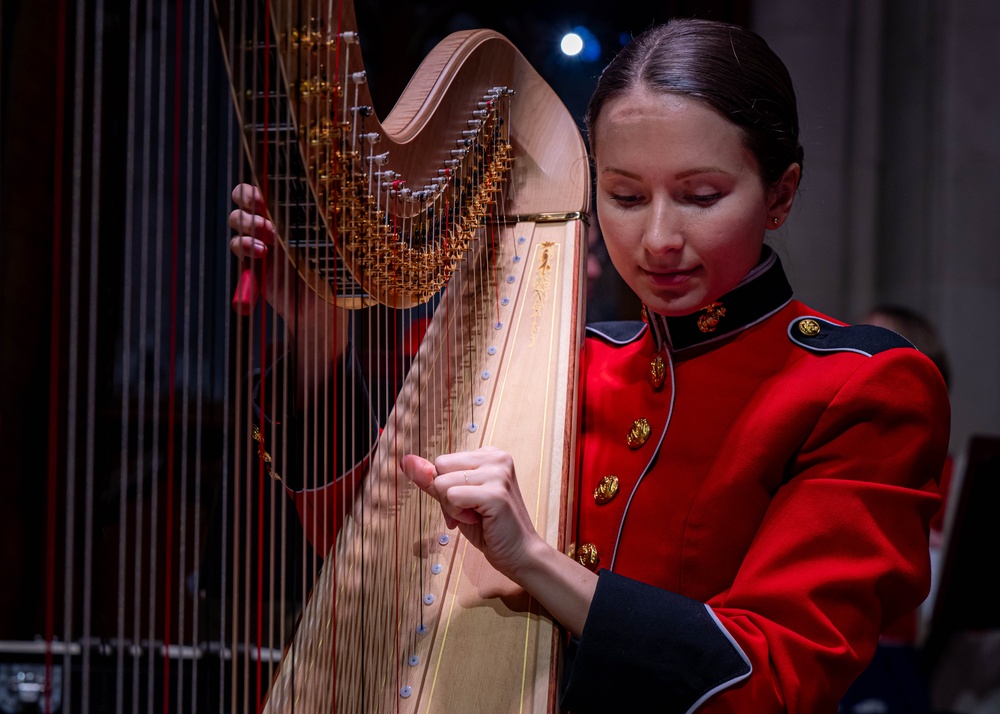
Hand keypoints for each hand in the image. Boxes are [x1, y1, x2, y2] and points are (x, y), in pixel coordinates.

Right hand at [229, 183, 349, 390]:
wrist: (320, 310)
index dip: (262, 188)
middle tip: (268, 227)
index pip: (270, 185)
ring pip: (238, 220)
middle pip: (245, 197)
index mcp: (295, 211)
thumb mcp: (331, 247)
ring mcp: (263, 238)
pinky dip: (243, 252)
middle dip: (250, 207)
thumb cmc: (333, 273)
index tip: (266, 203)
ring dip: (246, 230)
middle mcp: (277, 219)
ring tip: (263, 250)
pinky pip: (237, 247)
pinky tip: (259, 261)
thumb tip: (318, 197)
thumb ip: (320, 225)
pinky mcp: (253, 260)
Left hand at [400, 446, 544, 579]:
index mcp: (489, 453)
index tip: (467, 503)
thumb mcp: (456, 499)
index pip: (443, 461)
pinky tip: (479, 520)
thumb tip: (405, 460)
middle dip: (446, 495)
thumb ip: (433, 479)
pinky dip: (457, 515)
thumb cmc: (489, 527)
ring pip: (443, 483)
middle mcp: (496, 457)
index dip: (446, 487)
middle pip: (440, 467)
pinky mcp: (496, 493)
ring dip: (452, 508)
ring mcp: (498, 473)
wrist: (519, 553)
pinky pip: (452, 497)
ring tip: (476, 516)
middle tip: (470, 511)